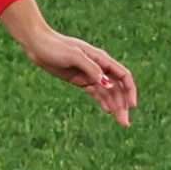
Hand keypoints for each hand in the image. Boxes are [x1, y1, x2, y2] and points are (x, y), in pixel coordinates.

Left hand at [15, 15, 136, 125]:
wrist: (39, 46)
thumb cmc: (56, 47)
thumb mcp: (74, 56)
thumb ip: (90, 68)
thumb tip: (106, 83)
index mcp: (102, 59)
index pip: (123, 76)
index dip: (129, 91)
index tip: (131, 106)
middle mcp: (99, 67)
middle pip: (117, 88)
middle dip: (123, 104)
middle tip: (125, 123)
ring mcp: (89, 74)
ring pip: (107, 92)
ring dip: (115, 106)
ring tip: (120, 122)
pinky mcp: (79, 80)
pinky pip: (95, 92)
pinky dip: (103, 101)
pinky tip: (108, 110)